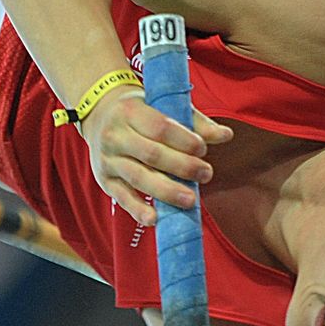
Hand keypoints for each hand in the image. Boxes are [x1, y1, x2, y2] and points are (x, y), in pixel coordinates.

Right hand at [77, 87, 234, 224]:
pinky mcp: (105, 180)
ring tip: (190, 200)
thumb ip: (194, 122)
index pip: (160, 128)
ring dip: (167, 191)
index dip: (184, 140)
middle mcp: (115, 136)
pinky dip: (138, 210)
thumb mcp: (162, 106)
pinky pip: (122, 198)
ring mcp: (107, 160)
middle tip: (206, 174)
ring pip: (138, 178)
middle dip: (182, 166)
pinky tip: (155, 219)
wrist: (98, 115)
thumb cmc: (139, 111)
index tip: (203, 149)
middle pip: (151, 154)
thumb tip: (226, 135)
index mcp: (130, 111)